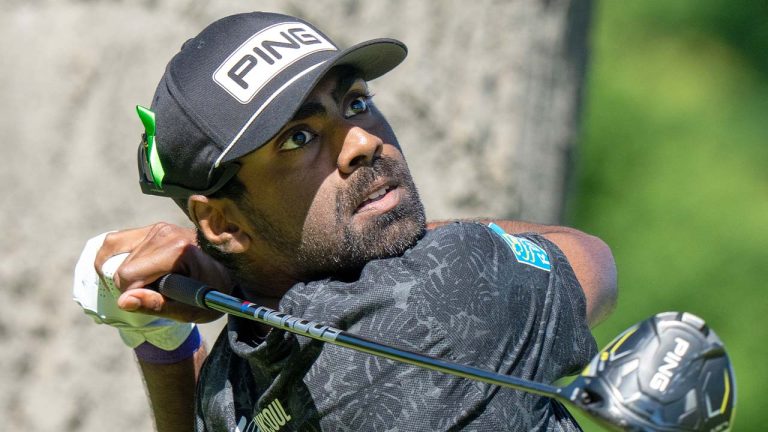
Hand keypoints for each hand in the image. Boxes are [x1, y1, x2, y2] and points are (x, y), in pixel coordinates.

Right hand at [95, 223, 231, 322]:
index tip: (156, 301)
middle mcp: (166, 233)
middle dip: (133, 287)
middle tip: (160, 293)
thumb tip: (123, 301)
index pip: (130, 275)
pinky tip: (118, 270)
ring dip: (127, 274)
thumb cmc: (214, 292)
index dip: (135, 296)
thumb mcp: (192, 308)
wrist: (231, 271)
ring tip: (152, 283)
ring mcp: (158, 228)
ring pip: (116, 255)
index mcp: (178, 250)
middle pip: (122, 267)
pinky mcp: (153, 228)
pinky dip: (112, 257)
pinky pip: (116, 241)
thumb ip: (157, 305)